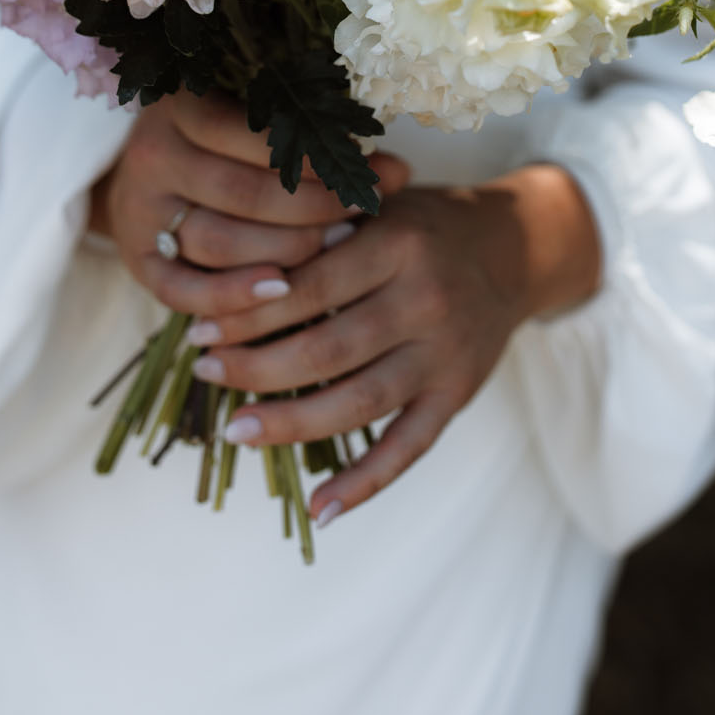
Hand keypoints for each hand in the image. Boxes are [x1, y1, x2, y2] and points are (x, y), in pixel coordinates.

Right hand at [90, 88, 409, 317]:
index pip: (249, 132)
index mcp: (179, 105)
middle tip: (358, 217)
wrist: (157, 169)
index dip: (312, 157)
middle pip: (240, 193)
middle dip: (310, 210)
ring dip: (283, 251)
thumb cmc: (231, 138)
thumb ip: (323, 143)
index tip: (362, 172)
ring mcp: (137, 210)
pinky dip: (233, 296)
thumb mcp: (266, 122)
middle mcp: (151, 154)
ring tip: (333, 250)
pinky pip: (181, 289)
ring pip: (216, 241)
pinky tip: (281, 290)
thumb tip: (400, 173)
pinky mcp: (135, 259)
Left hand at [183, 165, 601, 524]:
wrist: (514, 248)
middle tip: (205, 370)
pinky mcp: (459, 395)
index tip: (200, 325)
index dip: (248, 311)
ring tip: (235, 429)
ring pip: (359, 403)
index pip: (308, 285)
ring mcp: (445, 354)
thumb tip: (225, 272)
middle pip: (327, 350)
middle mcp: (425, 300)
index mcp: (397, 244)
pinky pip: (409, 449)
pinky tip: (319, 510)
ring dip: (291, 424)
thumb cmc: (421, 224)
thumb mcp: (376, 204)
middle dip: (256, 367)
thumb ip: (316, 230)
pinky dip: (365, 484)